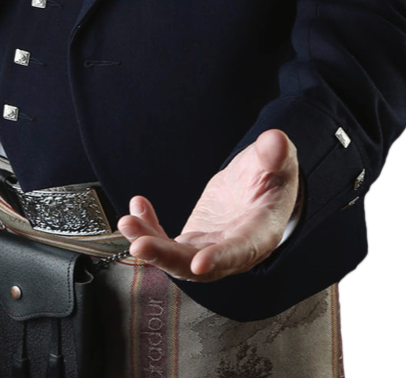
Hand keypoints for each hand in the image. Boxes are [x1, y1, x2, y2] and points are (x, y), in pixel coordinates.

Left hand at [117, 129, 297, 283]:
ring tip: (127, 222)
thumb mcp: (279, 160)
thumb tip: (276, 140)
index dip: (220, 259)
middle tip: (139, 244)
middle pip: (197, 263)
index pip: (239, 251)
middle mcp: (233, 251)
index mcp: (259, 234)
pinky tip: (137, 207)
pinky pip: (167, 242)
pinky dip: (149, 228)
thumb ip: (275, 154)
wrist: (262, 186)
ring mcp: (210, 248)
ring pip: (176, 257)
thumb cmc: (274, 176)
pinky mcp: (193, 241)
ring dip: (150, 244)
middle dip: (166, 256)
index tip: (198, 264)